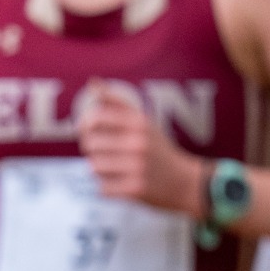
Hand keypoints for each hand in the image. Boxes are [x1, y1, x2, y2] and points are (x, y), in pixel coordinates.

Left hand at [78, 84, 203, 214]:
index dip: (85, 126)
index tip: (91, 131)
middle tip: (110, 153)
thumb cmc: (157, 148)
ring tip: (120, 169)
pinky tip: (126, 183)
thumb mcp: (143, 121)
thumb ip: (116, 102)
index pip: (95, 118)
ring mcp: (137, 167)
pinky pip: (102, 188)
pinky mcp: (135, 189)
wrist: (186, 182)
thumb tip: (92, 81)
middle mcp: (138, 143)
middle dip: (94, 150)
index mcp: (139, 123)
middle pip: (89, 144)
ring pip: (94, 167)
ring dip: (102, 171)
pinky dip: (110, 188)